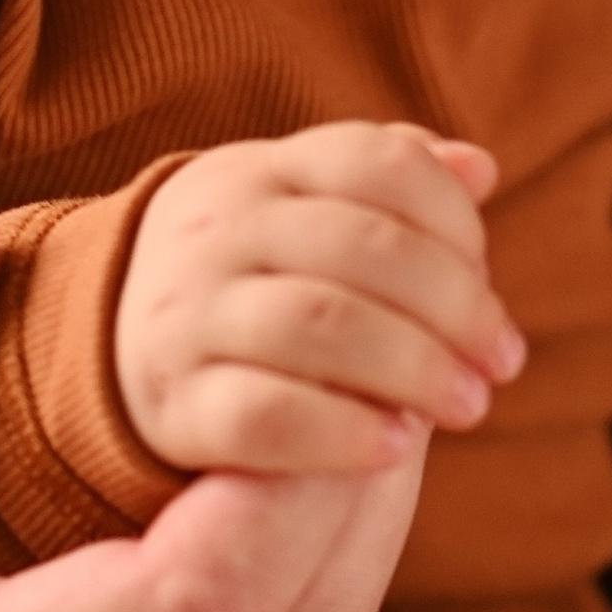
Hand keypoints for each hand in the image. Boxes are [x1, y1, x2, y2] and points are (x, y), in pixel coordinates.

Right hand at [114, 122, 523, 476]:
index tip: (490, 279)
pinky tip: (395, 448)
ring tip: (468, 405)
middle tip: (503, 362)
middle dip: (455, 306)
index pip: (377, 164)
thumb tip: (478, 169)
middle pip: (362, 247)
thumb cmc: (249, 278)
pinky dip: (343, 432)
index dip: (453, 221)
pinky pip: (265, 415)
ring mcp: (187, 315)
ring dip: (416, 367)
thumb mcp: (303, 211)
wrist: (108, 351)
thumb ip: (391, 185)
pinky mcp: (173, 406)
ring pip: (319, 324)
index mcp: (261, 171)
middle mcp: (217, 231)